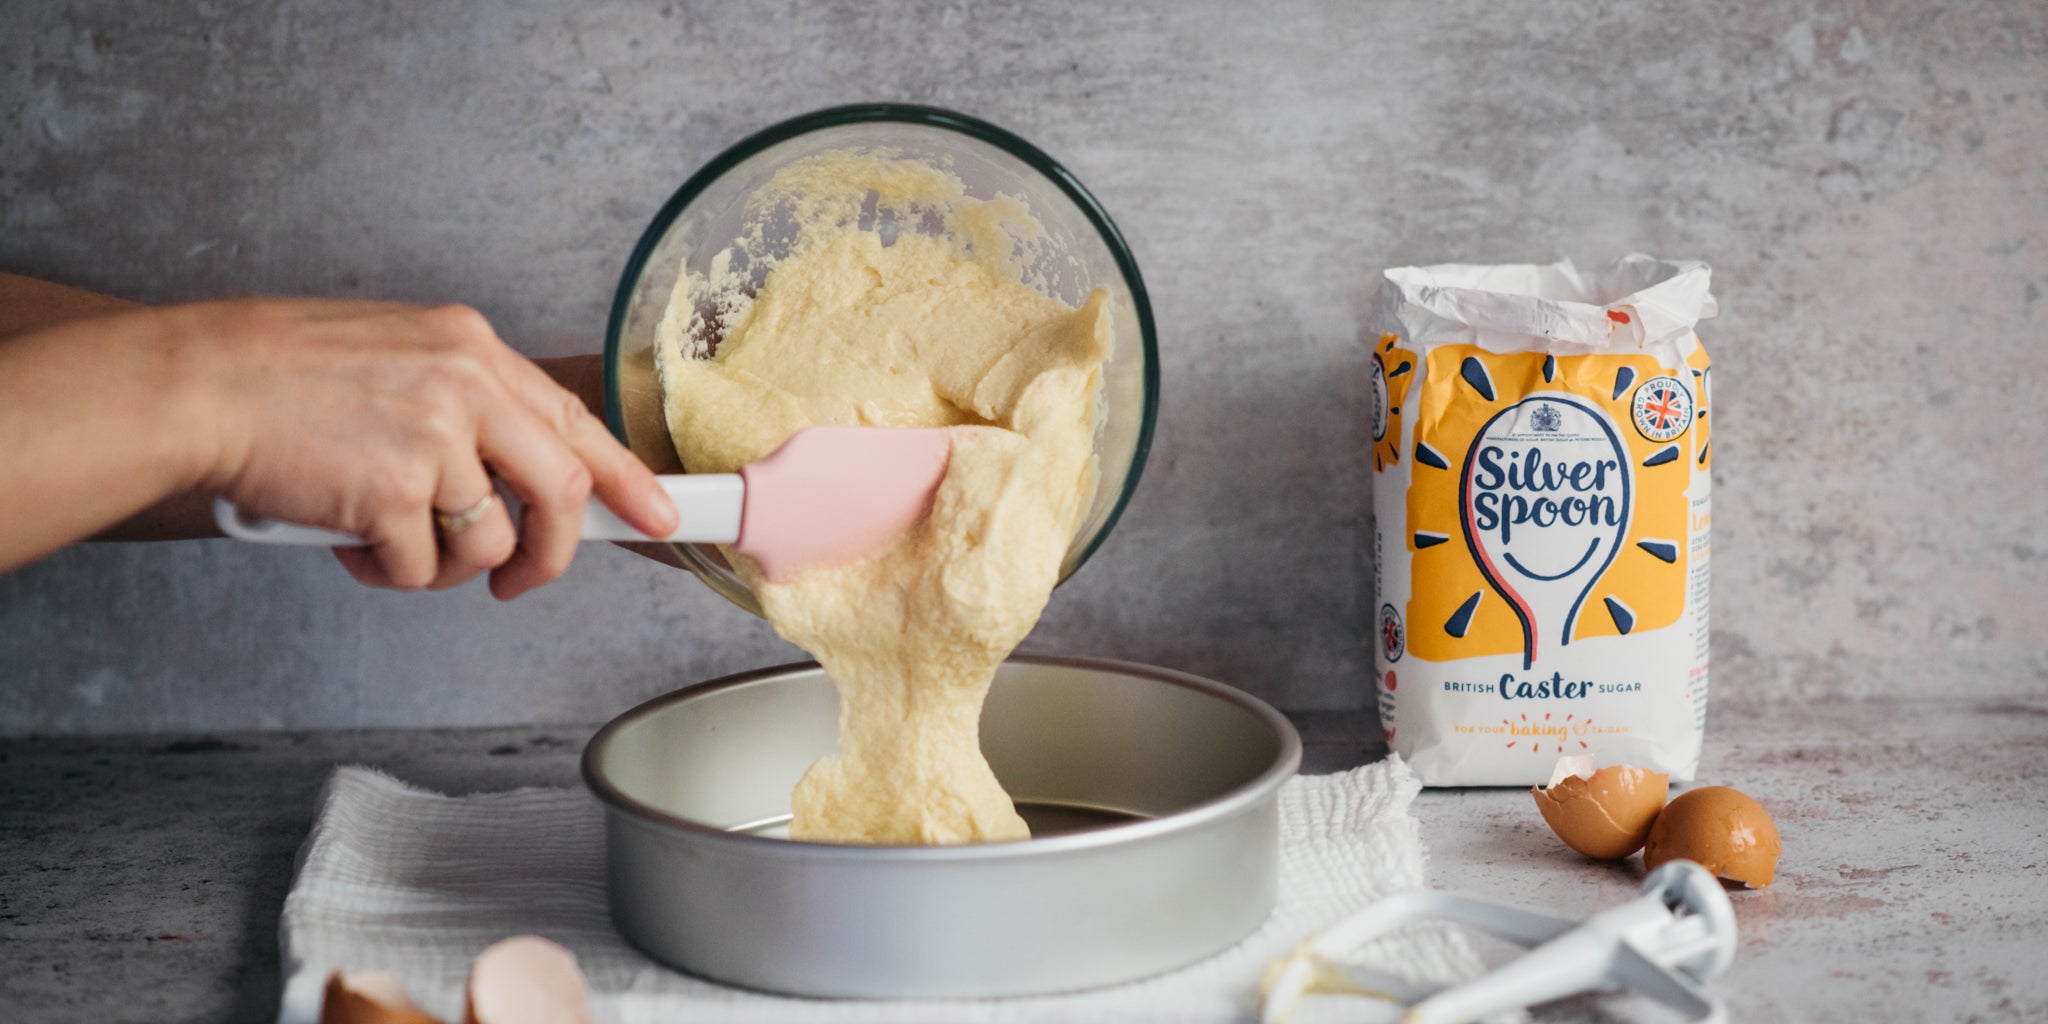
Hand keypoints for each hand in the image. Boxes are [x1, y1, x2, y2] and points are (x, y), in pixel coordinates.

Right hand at [184, 300, 679, 597]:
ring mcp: (434, 439)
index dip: (626, 479)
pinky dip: (390, 572)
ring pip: (489, 540)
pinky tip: (352, 542)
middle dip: (551, 554)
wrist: (200, 385)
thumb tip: (514, 466)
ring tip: (390, 542)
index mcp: (473, 348)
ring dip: (447, 566)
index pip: (578, 420)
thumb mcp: (398, 354)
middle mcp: (466, 387)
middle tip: (517, 580)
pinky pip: (423, 566)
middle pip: (561, 493)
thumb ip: (464, 400)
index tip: (659, 517)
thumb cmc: (282, 374)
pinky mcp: (394, 492)